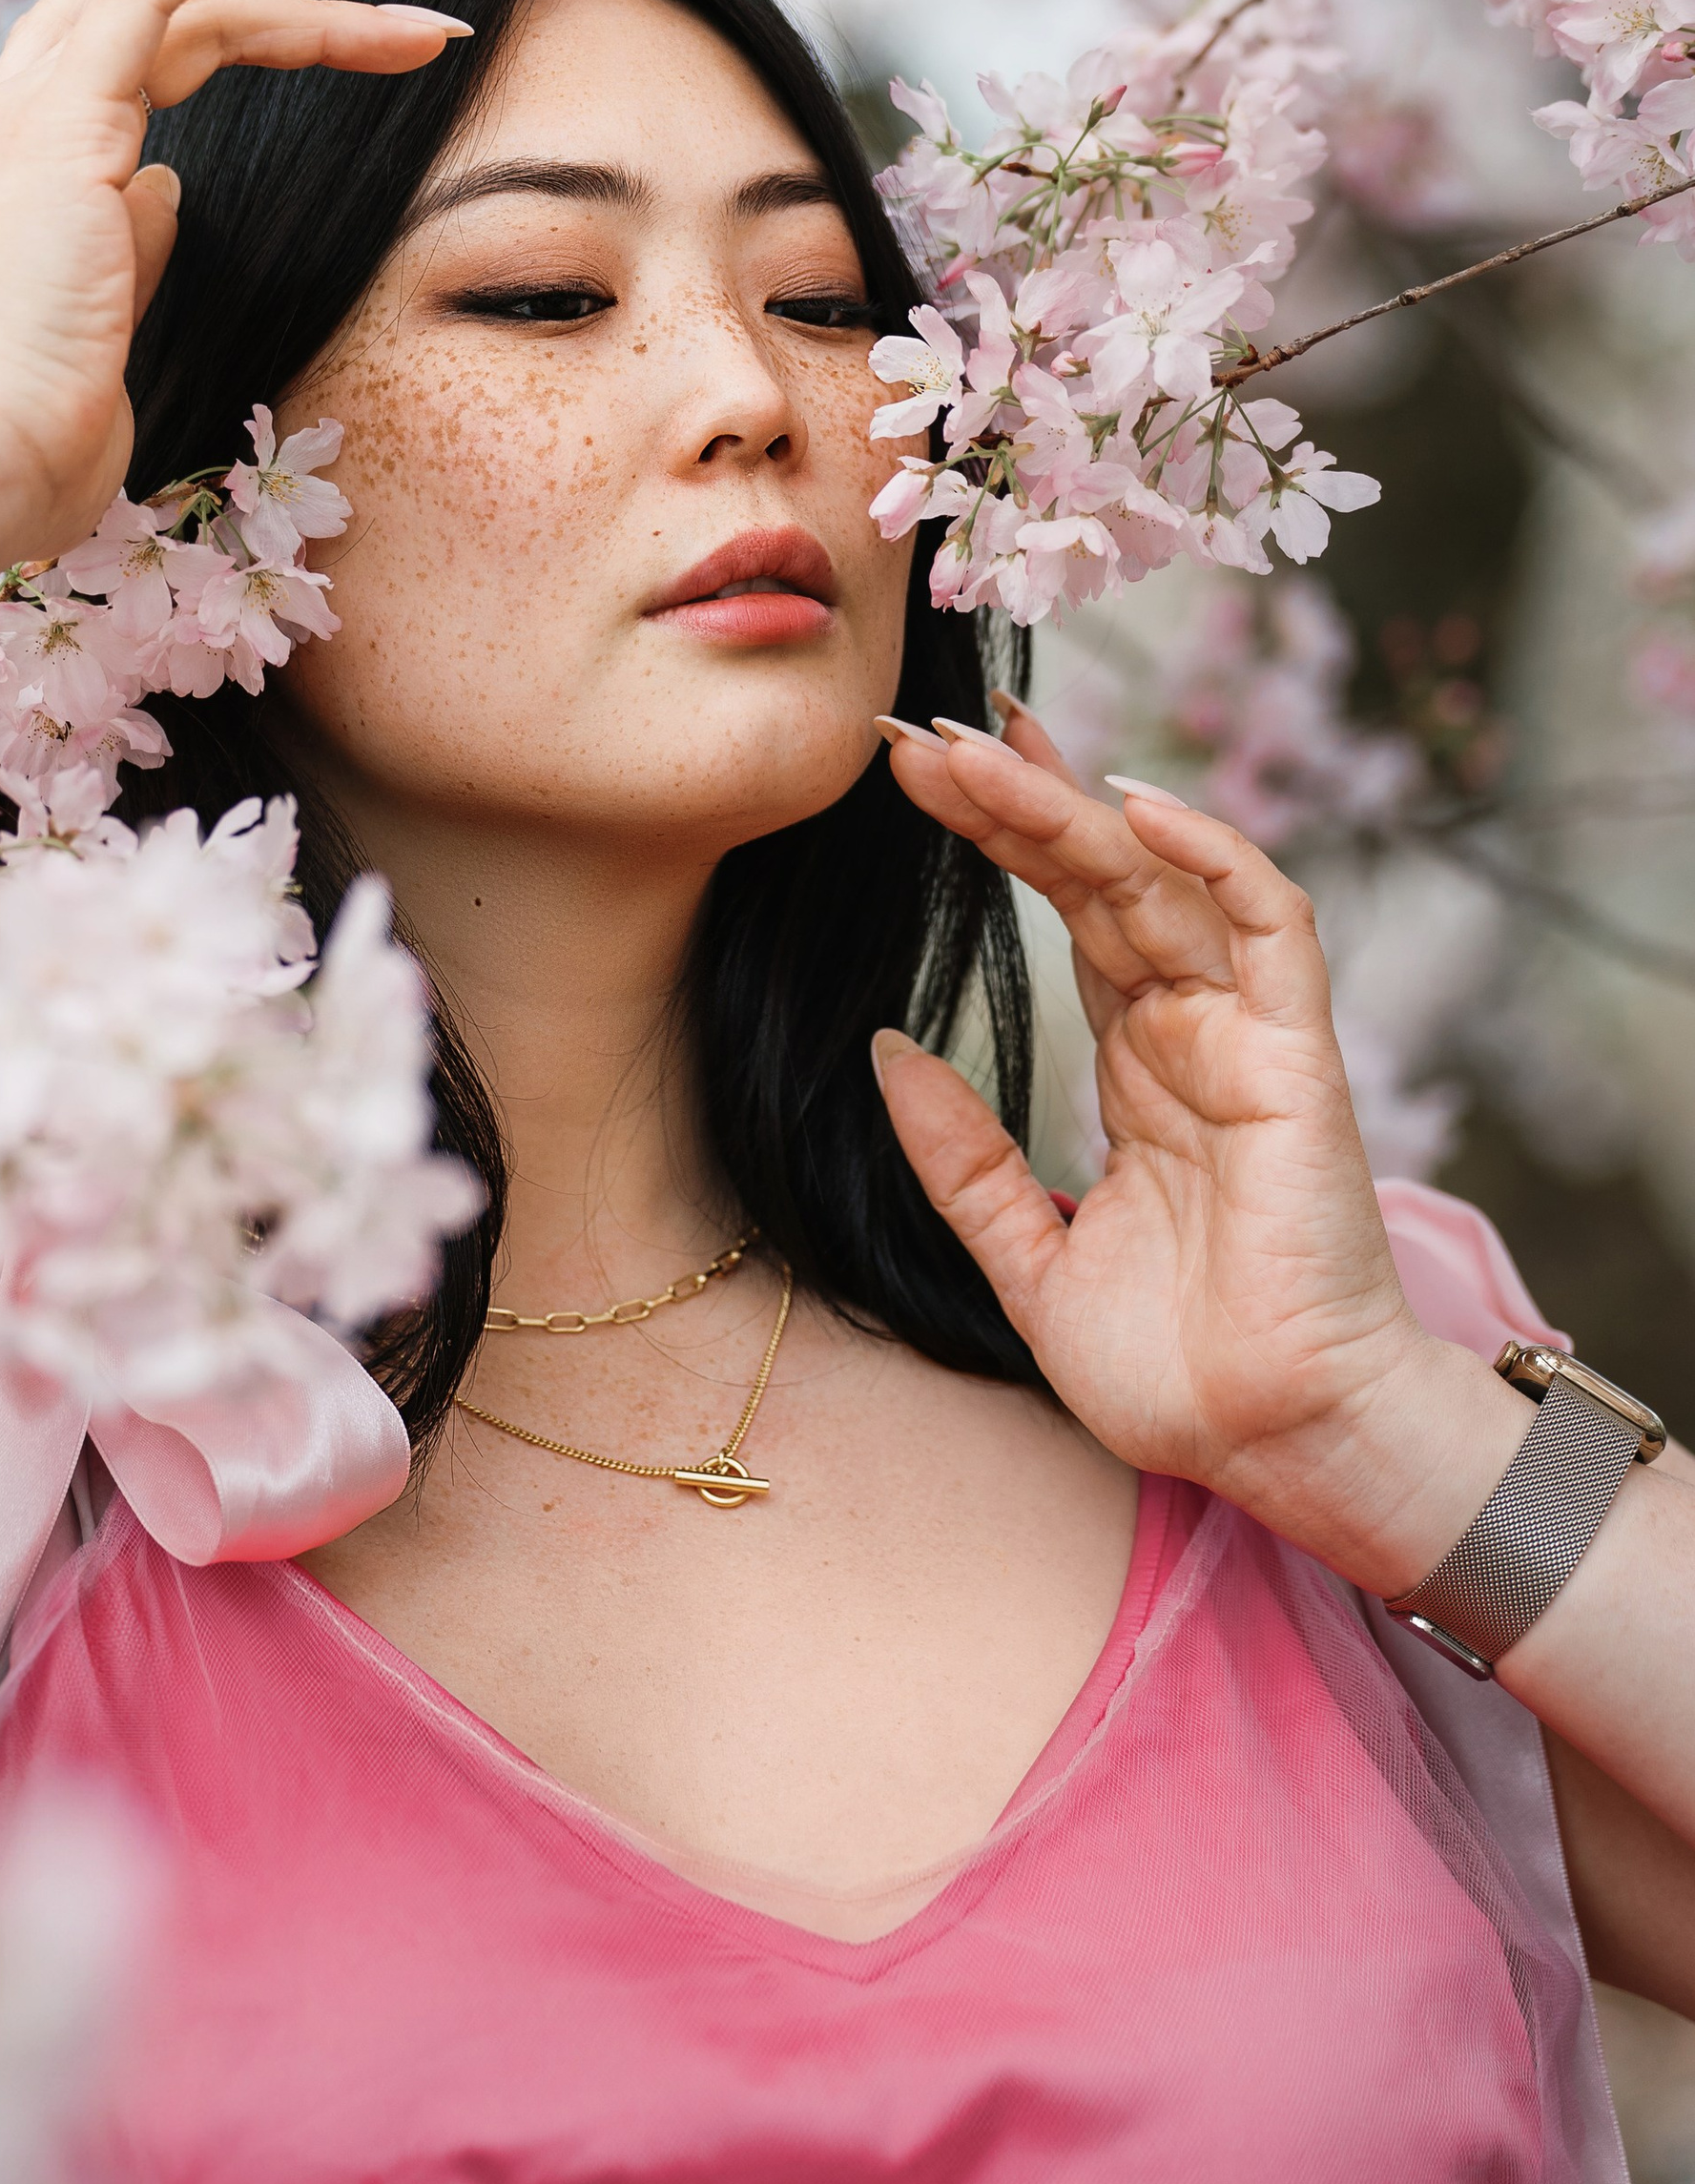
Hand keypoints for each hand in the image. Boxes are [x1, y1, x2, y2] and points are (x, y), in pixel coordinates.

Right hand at [0, 0, 463, 610]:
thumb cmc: (26, 433)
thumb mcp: (96, 323)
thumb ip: (130, 243)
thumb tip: (169, 188)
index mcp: (3, 172)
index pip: (87, 47)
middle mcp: (2, 123)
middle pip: (132, 2)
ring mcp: (23, 116)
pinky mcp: (61, 124)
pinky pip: (150, 2)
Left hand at [872, 710, 1518, 1588]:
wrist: (1274, 1448)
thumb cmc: (1178, 1371)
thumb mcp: (1029, 1254)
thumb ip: (963, 1156)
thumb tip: (886, 1047)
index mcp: (1136, 1065)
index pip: (1062, 914)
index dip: (995, 836)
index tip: (910, 772)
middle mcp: (1189, 1031)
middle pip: (1096, 877)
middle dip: (1011, 798)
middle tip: (916, 734)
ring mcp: (1246, 1036)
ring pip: (1160, 881)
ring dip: (1070, 810)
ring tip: (976, 749)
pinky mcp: (1297, 1058)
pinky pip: (1271, 926)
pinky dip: (1214, 853)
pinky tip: (1137, 806)